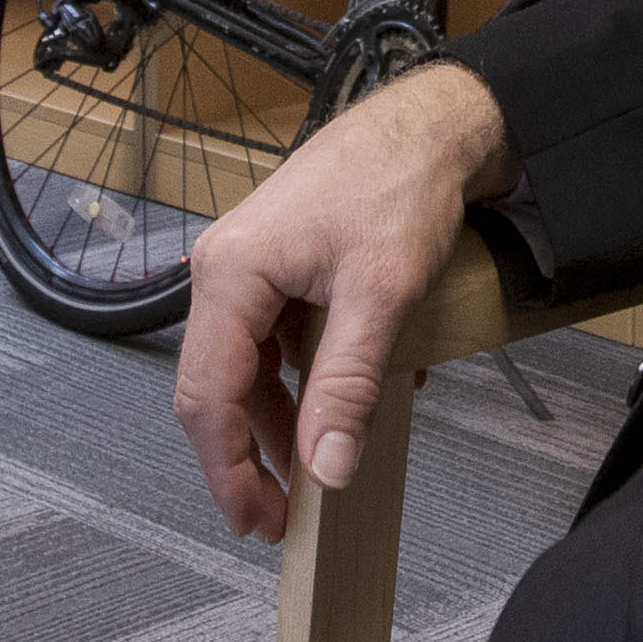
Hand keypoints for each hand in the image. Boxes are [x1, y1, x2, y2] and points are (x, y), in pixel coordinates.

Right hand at [173, 62, 512, 541]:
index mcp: (229, 274)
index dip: (227, 467)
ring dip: (280, 422)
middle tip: (281, 514)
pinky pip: (280, 341)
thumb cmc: (402, 183)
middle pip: (220, 386)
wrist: (436, 124)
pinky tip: (341, 409)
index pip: (206, 396)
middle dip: (248, 454)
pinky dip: (305, 381)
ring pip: (251, 368)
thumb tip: (326, 466)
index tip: (253, 517)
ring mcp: (255, 269)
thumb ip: (348, 383)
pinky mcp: (287, 268)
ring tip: (311, 474)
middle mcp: (227, 271)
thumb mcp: (382, 293)